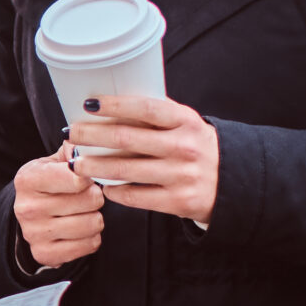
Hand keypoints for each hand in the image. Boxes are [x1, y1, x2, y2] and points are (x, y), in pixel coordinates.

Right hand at [14, 139, 103, 266]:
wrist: (31, 216)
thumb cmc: (49, 184)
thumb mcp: (54, 161)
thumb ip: (74, 148)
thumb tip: (92, 137)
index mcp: (28, 179)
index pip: (77, 177)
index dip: (89, 176)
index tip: (85, 177)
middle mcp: (27, 207)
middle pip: (91, 200)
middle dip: (95, 197)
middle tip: (84, 196)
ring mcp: (34, 233)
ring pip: (93, 224)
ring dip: (95, 218)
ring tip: (83, 212)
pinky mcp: (45, 254)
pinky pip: (90, 245)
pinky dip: (92, 238)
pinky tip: (80, 230)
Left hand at [67, 96, 218, 223]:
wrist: (234, 184)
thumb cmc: (198, 148)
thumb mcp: (186, 125)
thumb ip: (157, 116)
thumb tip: (108, 105)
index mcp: (186, 121)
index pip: (145, 108)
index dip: (114, 105)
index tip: (88, 104)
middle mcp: (184, 147)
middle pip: (126, 139)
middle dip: (92, 136)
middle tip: (71, 133)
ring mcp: (182, 175)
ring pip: (125, 170)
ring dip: (94, 166)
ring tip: (76, 163)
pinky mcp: (179, 201)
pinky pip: (136, 196)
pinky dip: (115, 191)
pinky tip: (104, 186)